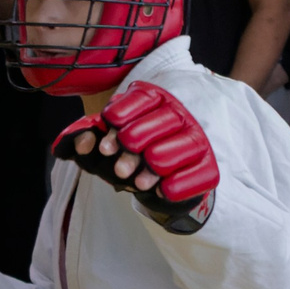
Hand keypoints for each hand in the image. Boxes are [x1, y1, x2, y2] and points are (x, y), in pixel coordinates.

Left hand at [56, 82, 219, 234]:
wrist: (166, 178)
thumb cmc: (134, 154)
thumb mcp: (111, 141)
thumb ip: (93, 137)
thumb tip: (80, 144)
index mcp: (157, 99)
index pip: (142, 97)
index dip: (123, 116)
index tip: (105, 143)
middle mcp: (181, 114)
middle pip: (165, 118)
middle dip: (138, 142)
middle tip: (120, 168)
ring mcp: (199, 138)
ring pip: (186, 143)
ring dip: (159, 164)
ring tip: (139, 182)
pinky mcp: (209, 165)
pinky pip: (202, 172)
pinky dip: (181, 183)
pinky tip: (163, 190)